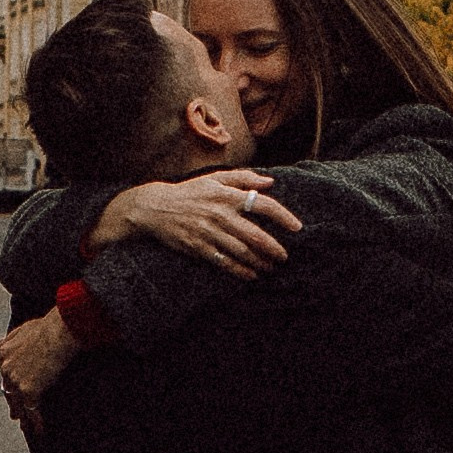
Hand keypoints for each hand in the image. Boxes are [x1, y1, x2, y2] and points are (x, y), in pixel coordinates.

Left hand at [0, 308, 74, 422]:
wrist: (57, 333)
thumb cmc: (46, 328)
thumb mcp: (22, 329)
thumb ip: (10, 338)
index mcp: (4, 353)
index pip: (6, 374)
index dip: (10, 384)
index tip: (12, 390)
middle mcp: (6, 369)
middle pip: (9, 392)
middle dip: (12, 403)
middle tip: (14, 415)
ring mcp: (16, 382)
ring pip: (18, 404)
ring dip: (22, 417)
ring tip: (25, 427)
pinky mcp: (29, 392)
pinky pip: (32, 411)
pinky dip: (37, 423)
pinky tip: (40, 431)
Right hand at [85, 172, 301, 276]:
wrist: (155, 208)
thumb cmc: (189, 191)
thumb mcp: (214, 178)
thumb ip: (243, 178)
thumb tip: (269, 182)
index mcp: (226, 195)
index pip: (262, 204)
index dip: (283, 216)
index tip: (297, 227)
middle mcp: (219, 214)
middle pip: (255, 234)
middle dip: (274, 248)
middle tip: (285, 256)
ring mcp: (209, 232)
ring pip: (241, 251)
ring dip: (260, 262)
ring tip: (271, 267)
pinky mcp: (199, 247)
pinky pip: (224, 262)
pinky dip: (240, 271)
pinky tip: (251, 275)